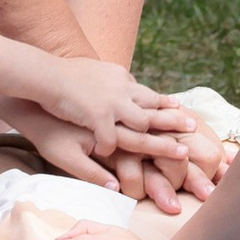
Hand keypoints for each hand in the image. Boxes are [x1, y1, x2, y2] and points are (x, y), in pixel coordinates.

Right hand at [34, 59, 199, 177]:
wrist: (44, 75)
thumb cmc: (64, 76)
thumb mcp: (96, 72)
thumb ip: (112, 82)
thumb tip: (125, 84)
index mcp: (119, 82)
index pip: (148, 95)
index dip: (166, 104)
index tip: (183, 111)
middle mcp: (120, 92)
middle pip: (153, 109)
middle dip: (175, 121)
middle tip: (194, 128)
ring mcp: (111, 105)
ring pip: (142, 126)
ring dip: (160, 142)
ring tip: (180, 154)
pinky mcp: (97, 117)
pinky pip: (111, 140)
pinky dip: (116, 152)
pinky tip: (121, 167)